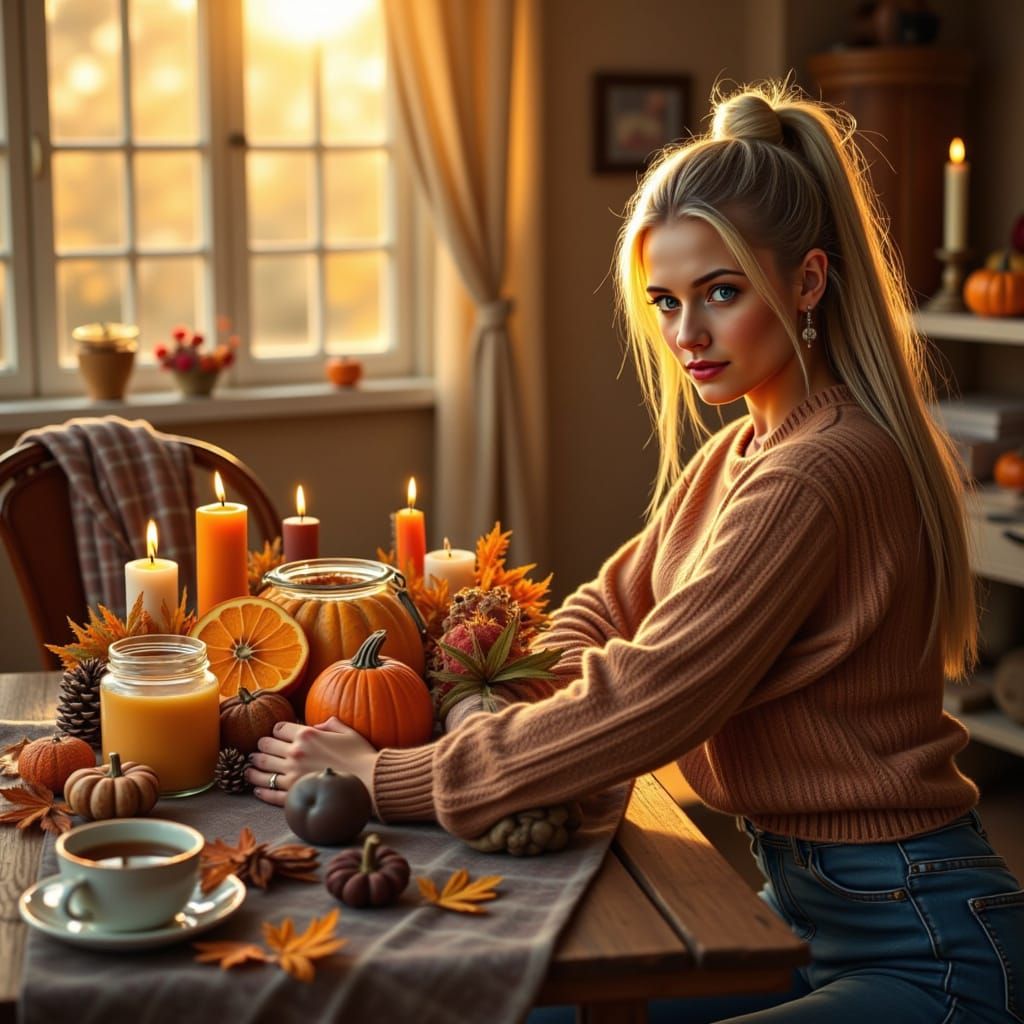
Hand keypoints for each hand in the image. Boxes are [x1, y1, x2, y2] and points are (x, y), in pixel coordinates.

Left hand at [247, 717, 378, 807]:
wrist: (369, 780)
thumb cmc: (361, 754)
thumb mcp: (346, 731)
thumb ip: (329, 724)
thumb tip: (316, 725)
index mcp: (306, 735)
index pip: (278, 728)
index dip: (276, 731)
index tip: (276, 735)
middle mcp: (295, 754)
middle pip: (265, 747)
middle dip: (262, 747)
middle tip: (259, 750)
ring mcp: (292, 775)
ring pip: (261, 770)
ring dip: (253, 769)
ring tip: (249, 769)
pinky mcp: (295, 794)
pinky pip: (271, 793)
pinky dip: (261, 791)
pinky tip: (257, 790)